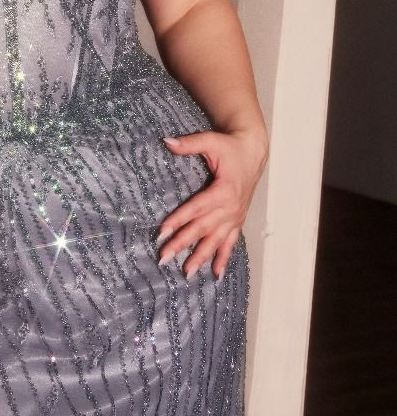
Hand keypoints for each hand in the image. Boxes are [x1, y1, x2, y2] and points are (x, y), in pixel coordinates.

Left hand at [156, 127, 267, 280]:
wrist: (253, 152)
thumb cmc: (229, 147)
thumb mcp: (210, 141)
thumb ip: (189, 144)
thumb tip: (166, 142)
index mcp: (224, 190)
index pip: (196, 208)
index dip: (178, 220)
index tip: (161, 233)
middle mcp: (230, 207)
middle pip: (202, 228)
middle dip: (182, 244)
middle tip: (164, 258)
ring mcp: (236, 216)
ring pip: (216, 240)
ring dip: (201, 257)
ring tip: (187, 272)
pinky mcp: (238, 220)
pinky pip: (231, 243)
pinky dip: (224, 259)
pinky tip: (216, 274)